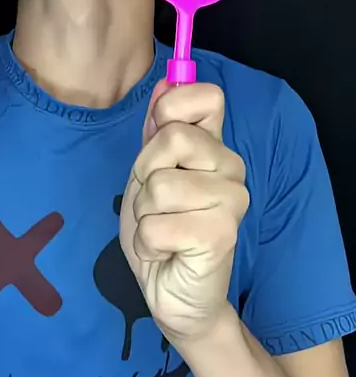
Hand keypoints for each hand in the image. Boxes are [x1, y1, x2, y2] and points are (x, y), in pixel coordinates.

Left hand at [119, 80, 248, 349]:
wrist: (174, 294)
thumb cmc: (161, 231)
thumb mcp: (147, 173)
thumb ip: (156, 130)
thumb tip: (166, 81)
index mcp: (214, 147)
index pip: (206, 96)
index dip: (172, 108)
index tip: (158, 136)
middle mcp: (231, 168)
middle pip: (172, 136)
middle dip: (144, 173)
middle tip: (154, 203)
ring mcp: (231, 201)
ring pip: (159, 184)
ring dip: (144, 213)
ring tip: (161, 229)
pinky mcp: (221, 235)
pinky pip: (156, 225)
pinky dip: (148, 243)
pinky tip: (166, 252)